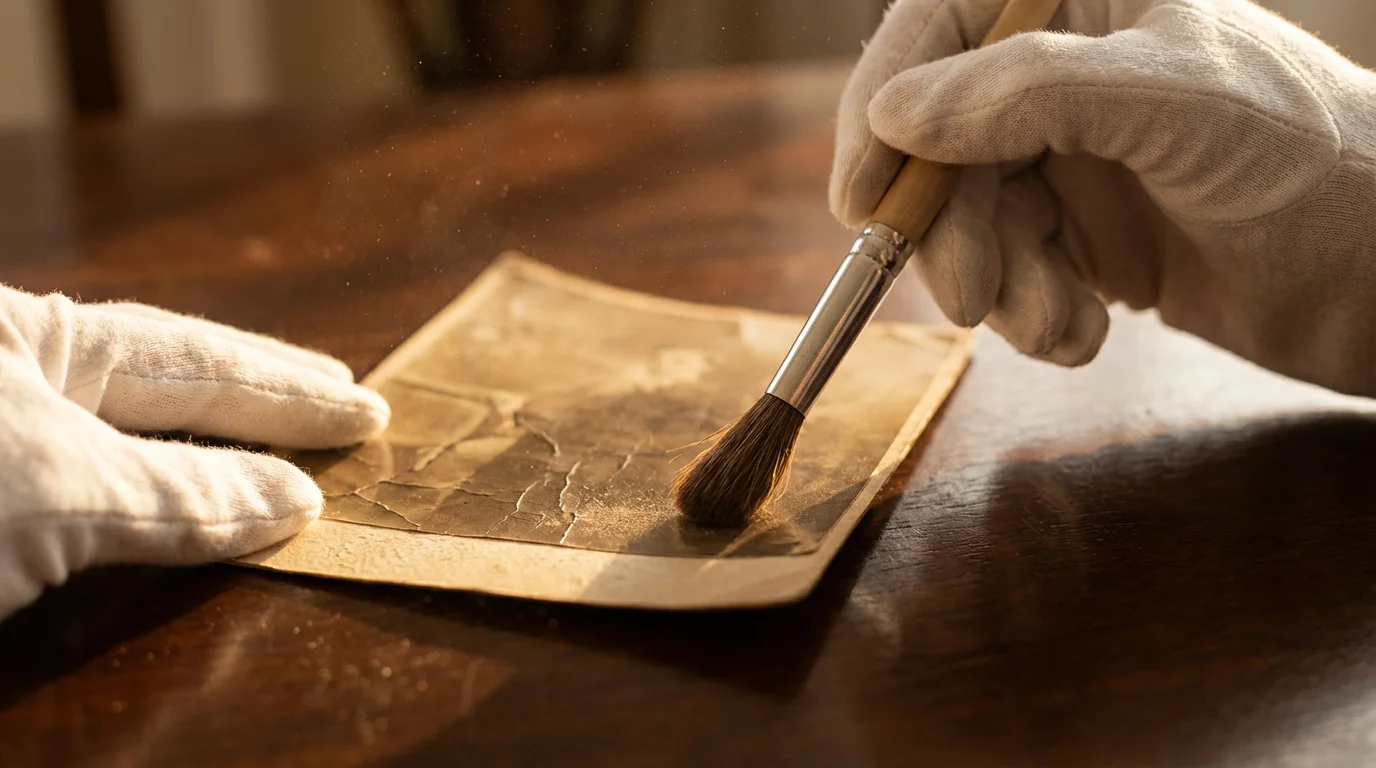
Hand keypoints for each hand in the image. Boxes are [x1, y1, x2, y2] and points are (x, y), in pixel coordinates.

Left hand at [0, 286, 388, 618]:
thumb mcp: (62, 490)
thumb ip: (182, 492)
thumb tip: (296, 498)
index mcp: (25, 330)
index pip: (188, 363)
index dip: (285, 394)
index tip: (365, 413)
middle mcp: (12, 370)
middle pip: (160, 379)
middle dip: (259, 394)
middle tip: (342, 394)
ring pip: (122, 436)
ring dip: (212, 451)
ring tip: (280, 440)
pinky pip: (88, 488)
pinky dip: (154, 499)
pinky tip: (184, 503)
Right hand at [831, 0, 1375, 393]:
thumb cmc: (1317, 167)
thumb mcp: (1177, 106)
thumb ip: (1033, 92)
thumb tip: (897, 112)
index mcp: (1087, 1)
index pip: (942, 28)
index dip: (882, 108)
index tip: (861, 198)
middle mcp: (1066, 72)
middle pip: (939, 142)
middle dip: (953, 230)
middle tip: (974, 299)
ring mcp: (1072, 156)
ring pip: (970, 220)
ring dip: (1003, 288)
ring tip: (1061, 329)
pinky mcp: (1082, 234)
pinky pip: (1009, 273)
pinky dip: (1035, 317)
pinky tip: (1090, 336)